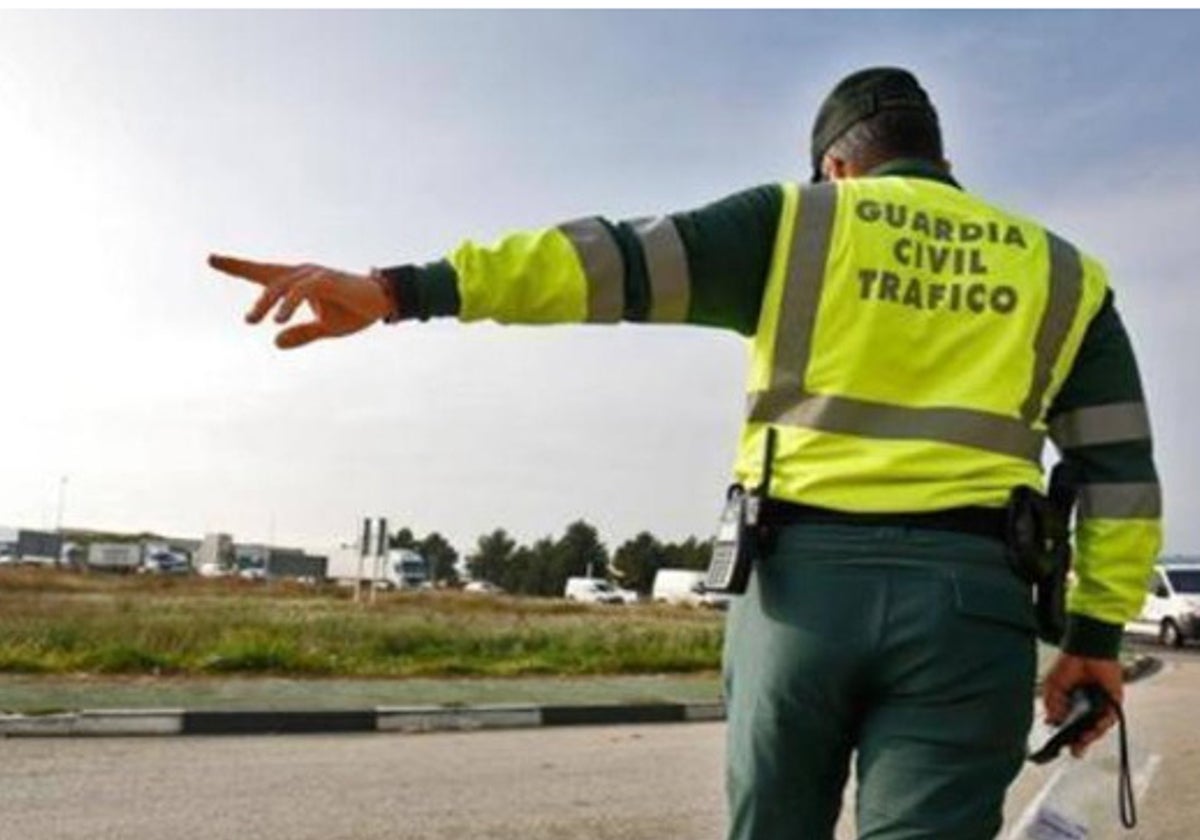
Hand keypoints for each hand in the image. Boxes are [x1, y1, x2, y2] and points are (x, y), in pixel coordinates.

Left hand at [208, 254, 394, 348]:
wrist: (383, 303)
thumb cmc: (354, 311)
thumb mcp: (325, 328)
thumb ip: (301, 334)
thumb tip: (275, 342)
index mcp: (299, 283)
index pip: (263, 273)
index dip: (237, 265)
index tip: (212, 258)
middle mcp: (303, 273)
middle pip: (265, 273)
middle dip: (238, 267)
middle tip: (214, 269)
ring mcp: (314, 275)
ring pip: (280, 284)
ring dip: (264, 303)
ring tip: (251, 320)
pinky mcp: (326, 280)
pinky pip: (300, 291)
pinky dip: (288, 304)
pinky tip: (278, 320)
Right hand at [1041, 652, 1123, 756]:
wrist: (1086, 650)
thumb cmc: (1069, 665)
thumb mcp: (1053, 687)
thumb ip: (1052, 705)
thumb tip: (1052, 722)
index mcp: (1072, 703)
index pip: (1070, 725)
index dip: (1066, 735)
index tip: (1060, 745)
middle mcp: (1087, 707)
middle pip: (1086, 729)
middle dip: (1081, 742)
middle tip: (1075, 751)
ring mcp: (1101, 705)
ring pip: (1098, 726)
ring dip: (1091, 735)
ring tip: (1082, 740)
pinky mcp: (1113, 701)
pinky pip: (1110, 717)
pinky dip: (1103, 724)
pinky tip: (1094, 727)